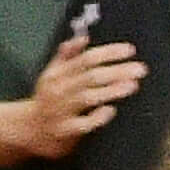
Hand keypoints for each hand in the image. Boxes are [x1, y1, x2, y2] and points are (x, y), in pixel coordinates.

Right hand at [18, 34, 146, 156]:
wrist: (29, 129)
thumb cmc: (47, 99)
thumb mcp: (52, 73)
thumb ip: (68, 56)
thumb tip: (83, 38)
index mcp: (58, 73)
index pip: (86, 58)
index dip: (109, 53)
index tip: (130, 50)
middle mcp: (59, 89)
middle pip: (90, 76)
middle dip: (117, 71)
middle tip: (140, 69)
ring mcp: (60, 110)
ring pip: (87, 97)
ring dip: (111, 91)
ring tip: (132, 86)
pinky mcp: (63, 131)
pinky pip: (81, 124)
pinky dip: (96, 117)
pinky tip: (111, 110)